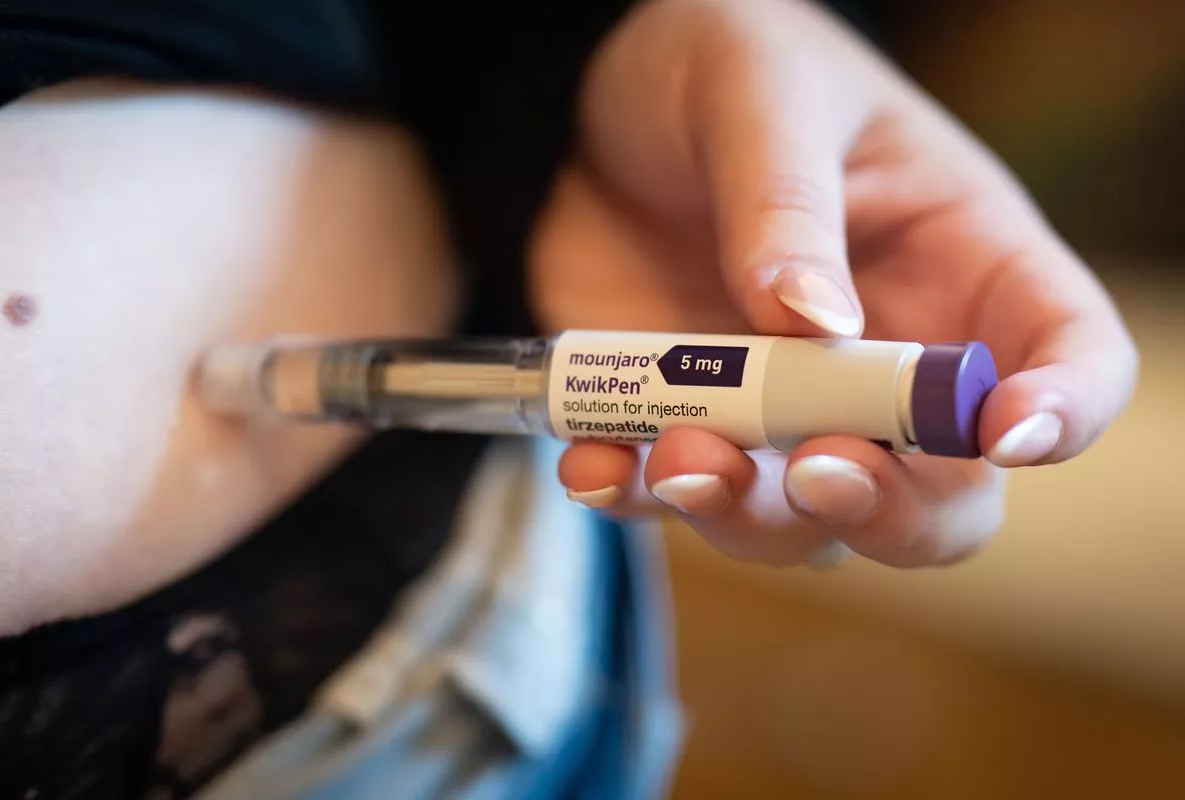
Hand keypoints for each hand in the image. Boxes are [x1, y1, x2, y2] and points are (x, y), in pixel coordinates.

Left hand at [528, 0, 1136, 566]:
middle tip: (822, 472)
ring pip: (806, 522)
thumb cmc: (719, 68)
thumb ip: (786, 202)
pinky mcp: (689, 422)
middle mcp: (886, 361)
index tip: (1006, 430)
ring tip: (677, 455)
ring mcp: (784, 410)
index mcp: (960, 259)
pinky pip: (673, 496)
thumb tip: (814, 324)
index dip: (1063, 408)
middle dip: (893, 511)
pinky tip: (592, 464)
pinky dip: (636, 497)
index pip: (1065, 352)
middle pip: (945, 495)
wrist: (594, 108)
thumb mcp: (758, 93)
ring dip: (748, 515)